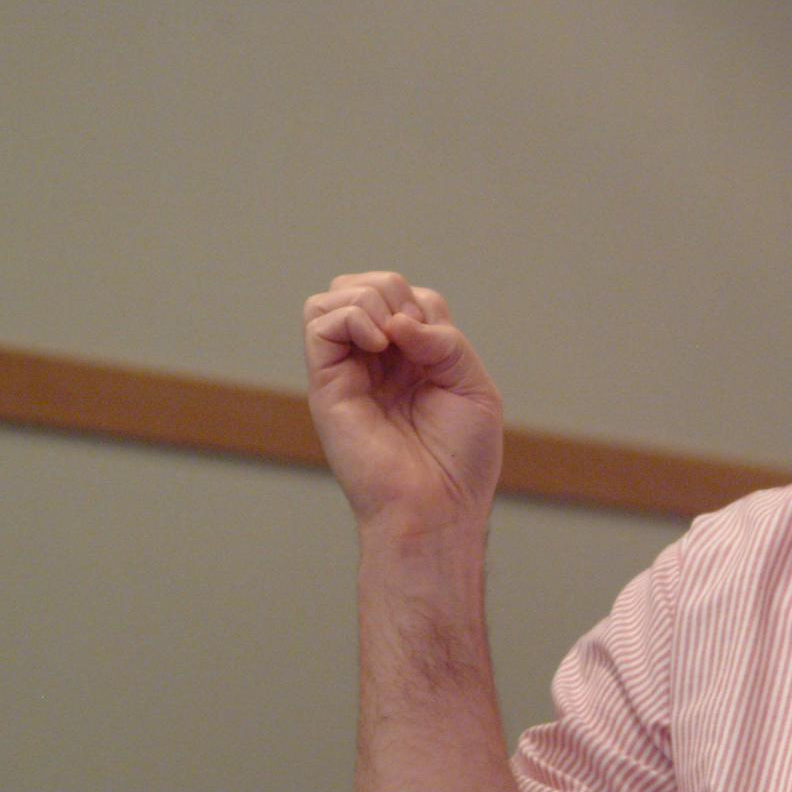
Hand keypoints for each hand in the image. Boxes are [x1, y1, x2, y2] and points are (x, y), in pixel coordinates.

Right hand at [303, 272, 503, 542]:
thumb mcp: (473, 386)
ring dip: (366, 298)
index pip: (406, 295)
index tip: (439, 345)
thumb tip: (395, 321)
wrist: (437, 506)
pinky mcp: (327, 386)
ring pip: (333, 297)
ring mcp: (349, 371)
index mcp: (414, 359)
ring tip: (387, 338)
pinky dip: (349, 317)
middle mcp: (377, 361)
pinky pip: (318, 324)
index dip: (422, 304)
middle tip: (409, 335)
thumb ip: (444, 341)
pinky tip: (377, 345)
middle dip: (391, 290)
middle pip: (365, 285)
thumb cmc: (459, 459)